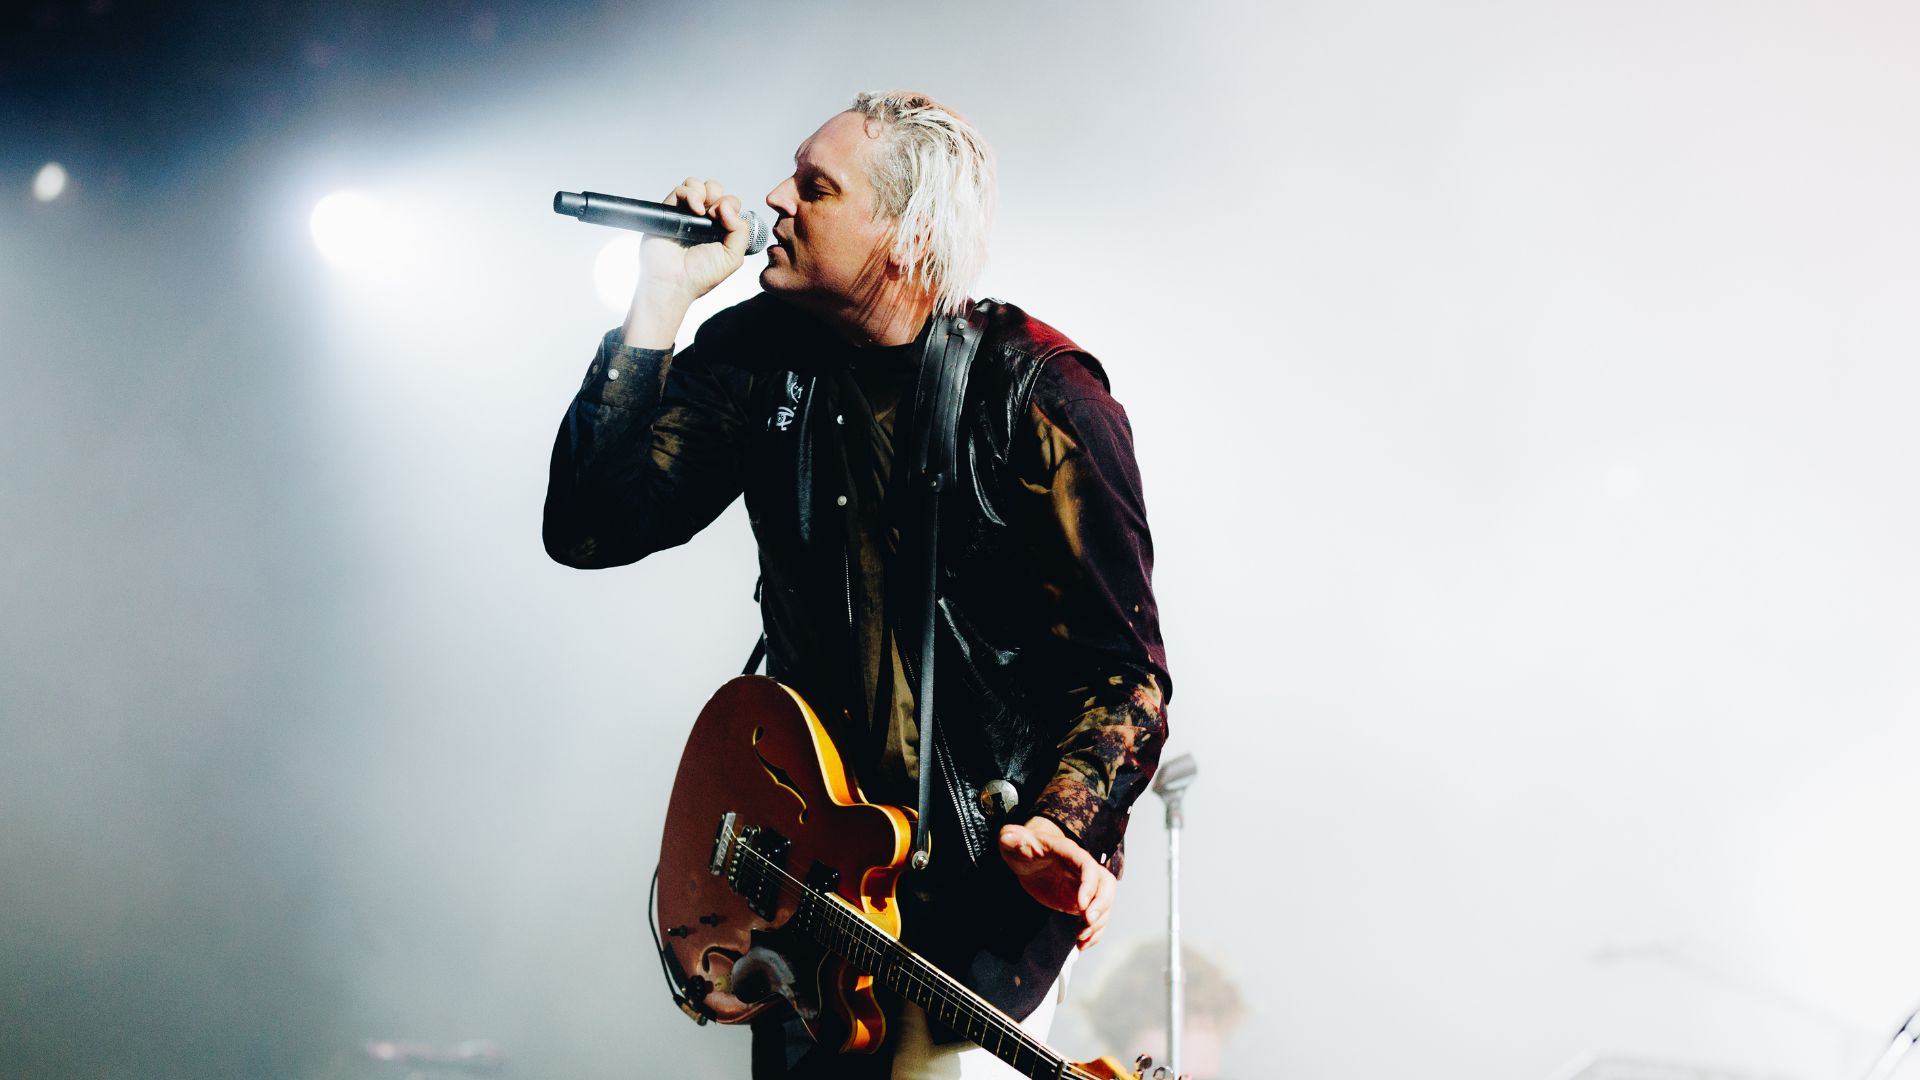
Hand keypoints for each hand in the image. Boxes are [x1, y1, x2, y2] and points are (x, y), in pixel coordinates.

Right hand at [623, 177, 750, 347]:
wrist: (675, 282)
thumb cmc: (700, 275)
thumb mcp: (733, 256)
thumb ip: (741, 231)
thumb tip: (728, 206)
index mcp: (718, 228)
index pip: (729, 204)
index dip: (731, 206)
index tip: (727, 220)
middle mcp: (701, 219)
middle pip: (714, 190)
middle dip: (719, 196)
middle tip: (716, 215)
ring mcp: (684, 214)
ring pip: (697, 185)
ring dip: (705, 192)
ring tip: (704, 212)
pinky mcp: (669, 211)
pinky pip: (680, 190)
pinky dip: (690, 194)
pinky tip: (695, 211)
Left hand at [998, 816, 1115, 949]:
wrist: (1026, 859)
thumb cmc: (1020, 847)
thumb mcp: (1013, 842)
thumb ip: (1012, 839)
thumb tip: (1008, 836)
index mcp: (1069, 852)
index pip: (1088, 866)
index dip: (1089, 885)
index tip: (1080, 905)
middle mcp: (1082, 868)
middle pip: (1106, 884)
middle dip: (1102, 905)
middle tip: (1087, 922)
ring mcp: (1083, 886)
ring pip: (1104, 903)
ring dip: (1098, 922)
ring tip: (1080, 937)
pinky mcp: (1079, 902)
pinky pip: (1095, 917)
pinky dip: (1093, 932)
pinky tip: (1081, 944)